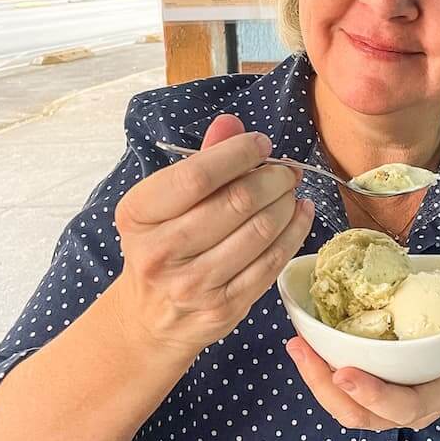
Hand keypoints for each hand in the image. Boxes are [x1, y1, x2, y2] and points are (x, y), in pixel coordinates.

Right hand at [112, 114, 314, 360]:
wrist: (151, 317)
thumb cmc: (162, 245)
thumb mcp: (165, 201)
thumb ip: (199, 159)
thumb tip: (231, 123)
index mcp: (139, 214)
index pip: (196, 176)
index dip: (238, 153)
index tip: (260, 144)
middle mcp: (160, 251)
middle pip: (236, 201)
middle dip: (273, 178)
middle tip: (285, 170)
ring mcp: (192, 284)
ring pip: (260, 231)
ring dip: (286, 203)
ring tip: (290, 191)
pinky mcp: (224, 307)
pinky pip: (272, 262)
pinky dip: (295, 231)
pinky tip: (300, 213)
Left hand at [286, 282, 439, 431]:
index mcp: (437, 392)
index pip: (404, 406)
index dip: (374, 395)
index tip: (345, 373)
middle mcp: (408, 406)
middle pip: (361, 415)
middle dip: (325, 386)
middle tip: (302, 349)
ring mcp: (387, 407)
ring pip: (344, 410)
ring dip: (314, 380)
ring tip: (295, 344)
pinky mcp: (371, 396)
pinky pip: (340, 396)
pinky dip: (319, 375)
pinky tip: (303, 345)